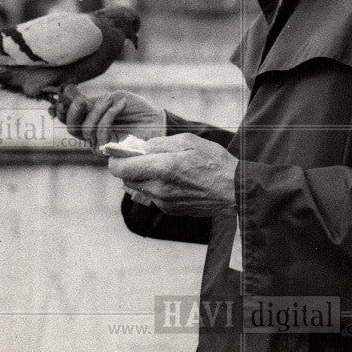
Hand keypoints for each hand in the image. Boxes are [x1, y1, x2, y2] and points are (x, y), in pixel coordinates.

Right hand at [49, 84, 164, 153]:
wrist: (156, 120)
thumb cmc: (136, 109)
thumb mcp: (113, 99)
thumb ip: (93, 101)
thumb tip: (71, 97)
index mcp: (90, 122)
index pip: (70, 120)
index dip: (64, 108)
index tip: (68, 92)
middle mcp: (92, 136)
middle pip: (72, 129)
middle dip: (73, 112)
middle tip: (81, 99)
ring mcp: (101, 145)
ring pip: (87, 129)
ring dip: (98, 110)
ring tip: (112, 98)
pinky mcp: (110, 151)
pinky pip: (102, 132)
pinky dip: (109, 115)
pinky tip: (120, 105)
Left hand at [107, 132, 237, 216]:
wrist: (235, 191)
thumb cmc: (214, 162)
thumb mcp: (188, 141)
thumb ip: (160, 143)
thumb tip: (140, 147)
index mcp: (162, 168)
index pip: (120, 168)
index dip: (115, 158)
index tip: (121, 151)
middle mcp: (158, 188)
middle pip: (125, 178)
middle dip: (129, 165)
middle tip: (143, 154)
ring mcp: (163, 202)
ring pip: (138, 187)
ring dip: (142, 175)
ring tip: (160, 164)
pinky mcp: (170, 209)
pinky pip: (152, 195)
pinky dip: (155, 185)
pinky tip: (173, 177)